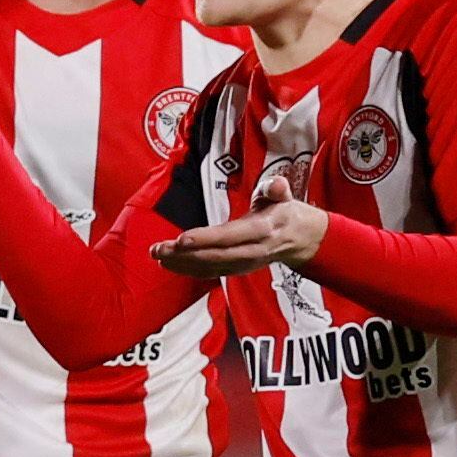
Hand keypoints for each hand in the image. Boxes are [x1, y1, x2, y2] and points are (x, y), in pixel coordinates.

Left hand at [155, 164, 328, 278]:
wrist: (300, 239)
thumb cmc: (284, 212)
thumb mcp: (284, 196)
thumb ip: (277, 190)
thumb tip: (277, 185)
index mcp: (262, 230)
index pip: (231, 237)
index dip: (206, 239)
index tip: (182, 239)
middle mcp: (252, 251)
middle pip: (215, 256)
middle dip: (184, 255)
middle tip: (158, 249)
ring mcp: (244, 264)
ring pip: (209, 267)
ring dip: (180, 263)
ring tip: (156, 254)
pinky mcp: (236, 270)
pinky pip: (210, 272)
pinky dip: (188, 269)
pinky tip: (168, 263)